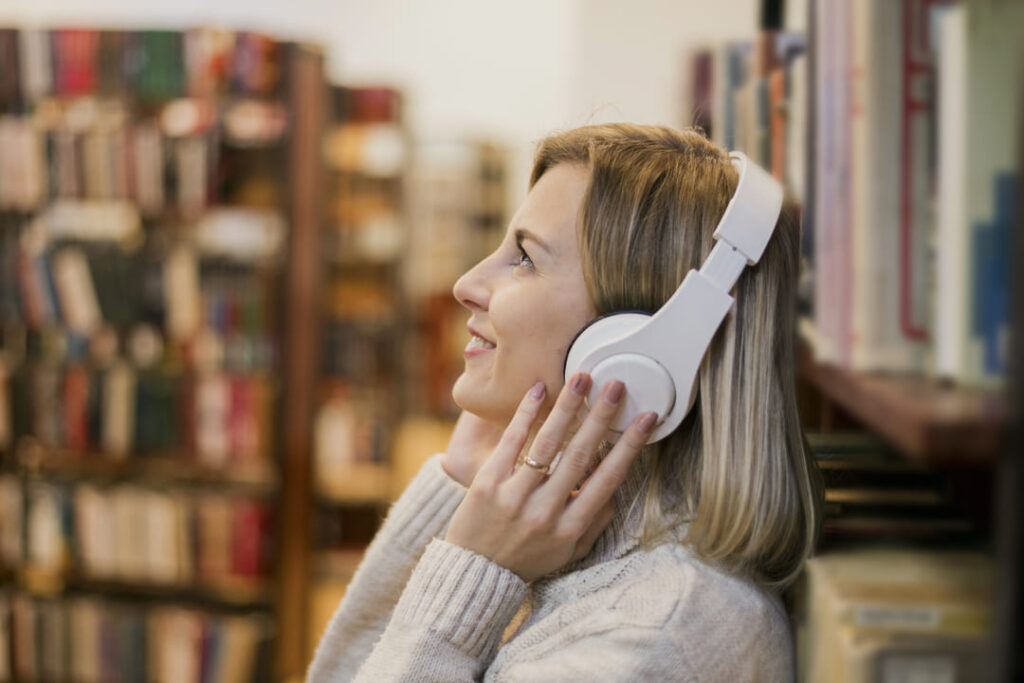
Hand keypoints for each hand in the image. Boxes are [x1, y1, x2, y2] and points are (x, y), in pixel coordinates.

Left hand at [444, 373, 656, 581]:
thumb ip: (596, 521)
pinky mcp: (486, 484)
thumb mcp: (570, 550)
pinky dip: (525, 415)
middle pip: (579, 455)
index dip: (629, 446)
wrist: (476, 574)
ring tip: (582, 378)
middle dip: (600, 417)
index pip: (608, 479)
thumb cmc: (528, 559)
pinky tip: (538, 390)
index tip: (646, 418)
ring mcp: (514, 497)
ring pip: (546, 445)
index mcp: (570, 526)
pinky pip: (510, 443)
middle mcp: (545, 511)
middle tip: (616, 385)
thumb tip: (617, 486)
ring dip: (566, 407)